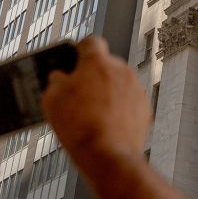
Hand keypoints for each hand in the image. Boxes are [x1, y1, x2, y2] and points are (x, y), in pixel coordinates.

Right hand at [42, 37, 151, 177]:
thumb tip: (60, 78)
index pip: (90, 43)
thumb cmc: (80, 127)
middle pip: (105, 65)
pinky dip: (119, 108)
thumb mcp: (52, 99)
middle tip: (79, 94)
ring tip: (91, 114)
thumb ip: (56, 81)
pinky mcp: (145, 107)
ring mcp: (136, 88)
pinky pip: (128, 101)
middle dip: (93, 76)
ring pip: (118, 84)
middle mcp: (121, 70)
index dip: (80, 51)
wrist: (108, 156)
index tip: (75, 60)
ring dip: (107, 92)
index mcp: (97, 62)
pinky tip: (105, 123)